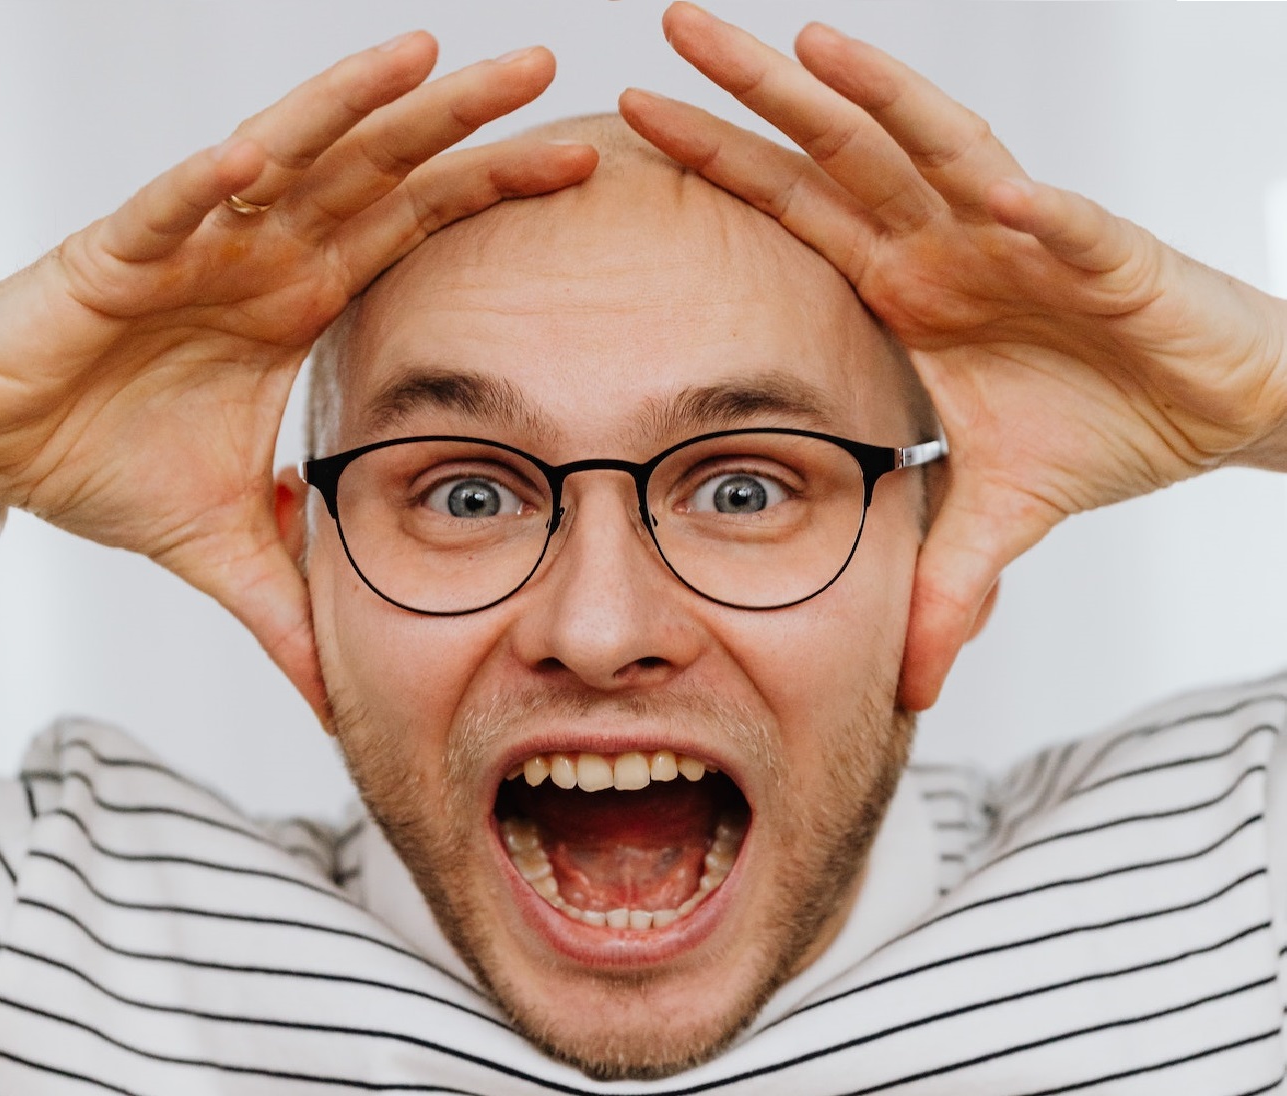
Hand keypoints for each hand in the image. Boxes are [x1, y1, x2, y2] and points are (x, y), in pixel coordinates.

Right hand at [0, 34, 596, 716]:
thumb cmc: (104, 461)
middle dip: (460, 120)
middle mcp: (264, 255)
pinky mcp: (114, 256)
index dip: (491, 191)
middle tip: (549, 70)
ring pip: (289, 157)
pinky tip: (262, 155)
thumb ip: (295, 607)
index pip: (416, 228)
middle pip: (379, 169)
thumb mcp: (229, 543)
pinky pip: (170, 209)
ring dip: (356, 105)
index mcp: (303, 299)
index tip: (577, 168)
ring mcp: (195, 246)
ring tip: (432, 57)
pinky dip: (212, 183)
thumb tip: (341, 699)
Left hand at [620, 2, 1286, 709]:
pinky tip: (997, 190)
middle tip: (672, 24)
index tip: (639, 121)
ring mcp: (1023, 240)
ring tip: (804, 46)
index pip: (794, 211)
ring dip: (875, 97)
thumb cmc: (1101, 426)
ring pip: (937, 151)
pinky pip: (1065, 228)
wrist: (1217, 410)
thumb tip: (904, 683)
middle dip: (758, 89)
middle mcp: (949, 243)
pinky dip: (1034, 212)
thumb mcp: (995, 514)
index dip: (722, 163)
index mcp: (906, 285)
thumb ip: (939, 582)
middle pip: (837, 150)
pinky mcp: (1108, 260)